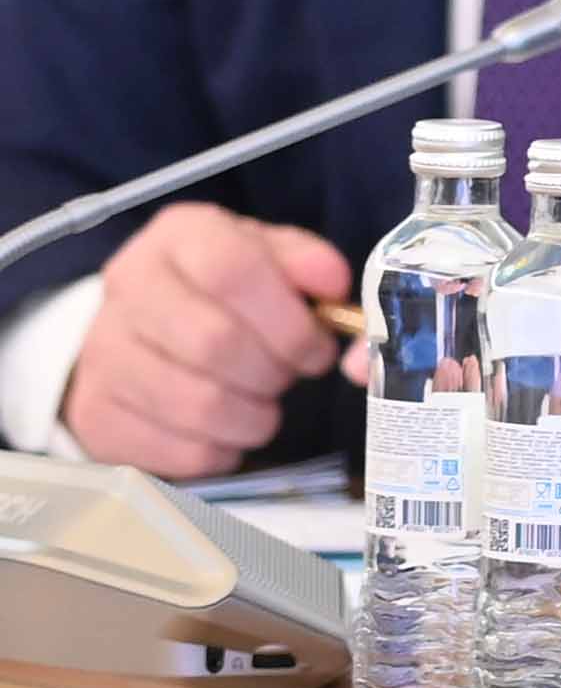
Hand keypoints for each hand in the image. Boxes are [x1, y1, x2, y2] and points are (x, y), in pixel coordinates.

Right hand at [66, 204, 350, 476]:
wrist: (141, 329)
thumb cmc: (224, 292)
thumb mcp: (269, 257)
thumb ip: (308, 264)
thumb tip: (334, 284)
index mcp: (179, 236)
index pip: (232, 270)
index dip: (290, 320)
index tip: (317, 348)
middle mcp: (128, 286)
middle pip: (215, 342)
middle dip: (274, 371)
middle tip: (288, 375)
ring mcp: (102, 352)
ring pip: (200, 404)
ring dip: (255, 417)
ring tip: (261, 401)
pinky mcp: (98, 413)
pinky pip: (183, 451)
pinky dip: (225, 449)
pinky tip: (227, 428)